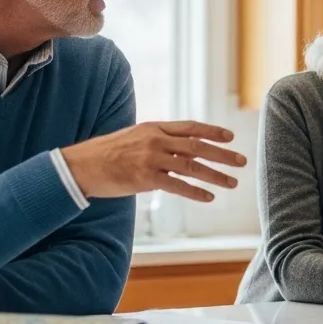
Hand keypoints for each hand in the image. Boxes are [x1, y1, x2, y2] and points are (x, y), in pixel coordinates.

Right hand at [60, 120, 244, 201]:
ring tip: (232, 183)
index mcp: (154, 128)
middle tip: (242, 161)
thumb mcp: (134, 138)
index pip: (191, 127)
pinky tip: (209, 197)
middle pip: (198, 145)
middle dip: (223, 154)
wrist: (80, 166)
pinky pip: (178, 185)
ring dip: (216, 175)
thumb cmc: (106, 154)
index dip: (213, 131)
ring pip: (193, 166)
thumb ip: (158, 142)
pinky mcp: (146, 177)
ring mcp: (152, 158)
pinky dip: (196, 192)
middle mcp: (156, 140)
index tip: (230, 137)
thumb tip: (180, 150)